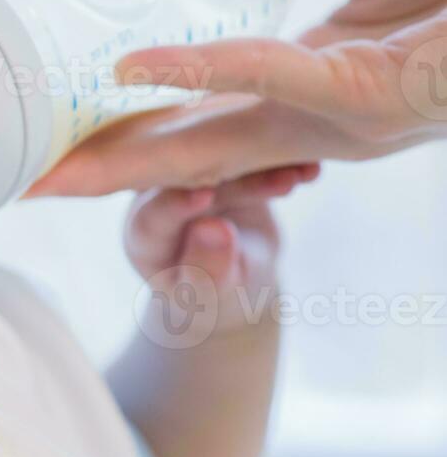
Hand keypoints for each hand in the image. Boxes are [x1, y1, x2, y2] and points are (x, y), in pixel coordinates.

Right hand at [25, 0, 446, 196]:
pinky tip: (131, 66)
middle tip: (18, 188)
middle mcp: (314, 121)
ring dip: (122, 157)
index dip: (127, 140)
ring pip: (207, 144)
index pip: (199, 127)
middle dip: (101, 178)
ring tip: (46, 168)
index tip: (57, 145)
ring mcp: (334, 114)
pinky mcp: (361, 90)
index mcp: (310, 92)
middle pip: (185, 160)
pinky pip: (263, 77)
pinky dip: (193, 72)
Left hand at [124, 163, 318, 338]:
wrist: (230, 280)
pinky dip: (283, 164)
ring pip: (229, 164)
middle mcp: (160, 193)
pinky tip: (313, 166)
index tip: (204, 196)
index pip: (153, 215)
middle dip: (232, 177)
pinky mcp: (225, 165)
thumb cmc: (208, 296)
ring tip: (300, 177)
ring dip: (265, 167)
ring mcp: (193, 175)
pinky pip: (255, 160)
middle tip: (271, 176)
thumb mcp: (206, 295)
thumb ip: (206, 269)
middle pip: (193, 179)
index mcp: (144, 230)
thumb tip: (216, 230)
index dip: (175, 204)